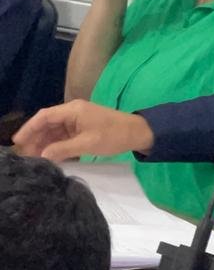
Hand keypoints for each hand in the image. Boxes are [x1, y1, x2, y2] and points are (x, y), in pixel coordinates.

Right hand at [12, 100, 154, 161]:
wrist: (138, 133)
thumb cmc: (114, 135)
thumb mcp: (88, 144)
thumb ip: (63, 149)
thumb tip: (43, 155)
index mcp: (73, 110)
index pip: (44, 116)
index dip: (29, 128)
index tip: (18, 141)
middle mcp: (73, 112)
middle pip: (47, 124)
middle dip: (35, 139)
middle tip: (25, 156)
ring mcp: (78, 120)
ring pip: (55, 131)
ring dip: (45, 143)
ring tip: (35, 159)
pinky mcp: (83, 129)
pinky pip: (64, 136)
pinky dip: (56, 145)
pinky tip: (50, 156)